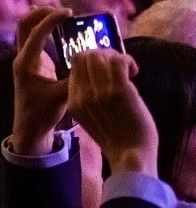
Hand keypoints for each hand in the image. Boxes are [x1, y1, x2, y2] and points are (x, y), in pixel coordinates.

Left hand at [12, 6, 71, 154]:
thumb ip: (77, 77)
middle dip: (42, 13)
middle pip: (24, 25)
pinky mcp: (33, 64)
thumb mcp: (63, 95)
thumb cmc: (43, 113)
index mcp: (26, 64)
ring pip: (27, 30)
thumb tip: (95, 60)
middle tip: (64, 10)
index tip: (70, 12)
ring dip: (42, 18)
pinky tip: (62, 25)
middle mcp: (22, 59)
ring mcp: (26, 60)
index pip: (36, 33)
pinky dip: (46, 28)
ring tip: (63, 13)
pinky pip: (36, 39)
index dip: (52, 19)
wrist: (29, 128)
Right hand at [68, 49, 158, 177]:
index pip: (75, 64)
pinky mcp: (119, 91)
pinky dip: (128, 60)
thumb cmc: (115, 137)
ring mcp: (99, 92)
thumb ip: (87, 96)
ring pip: (101, 55)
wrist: (129, 154)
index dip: (93, 59)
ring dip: (118, 56)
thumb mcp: (89, 117)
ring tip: (128, 70)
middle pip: (85, 55)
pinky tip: (135, 72)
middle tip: (120, 66)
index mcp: (73, 101)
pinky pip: (118, 61)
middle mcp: (82, 94)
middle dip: (105, 53)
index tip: (108, 70)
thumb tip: (99, 72)